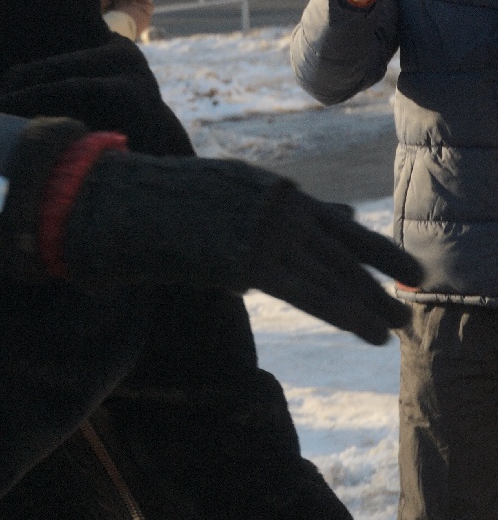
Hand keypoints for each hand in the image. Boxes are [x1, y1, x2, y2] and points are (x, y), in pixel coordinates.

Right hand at [64, 153, 422, 344]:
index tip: (391, 260)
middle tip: (412, 292)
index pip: (325, 215)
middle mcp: (270, 202)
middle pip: (339, 241)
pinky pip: (310, 291)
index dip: (362, 240)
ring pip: (332, 269)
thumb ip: (240, 216)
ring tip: (398, 324)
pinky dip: (345, 312)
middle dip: (377, 270)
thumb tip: (254, 233)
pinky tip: (371, 332)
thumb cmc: (138, 206)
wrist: (108, 201)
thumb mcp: (200, 203)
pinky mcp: (250, 258)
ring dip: (369, 299)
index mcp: (258, 188)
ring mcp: (261, 227)